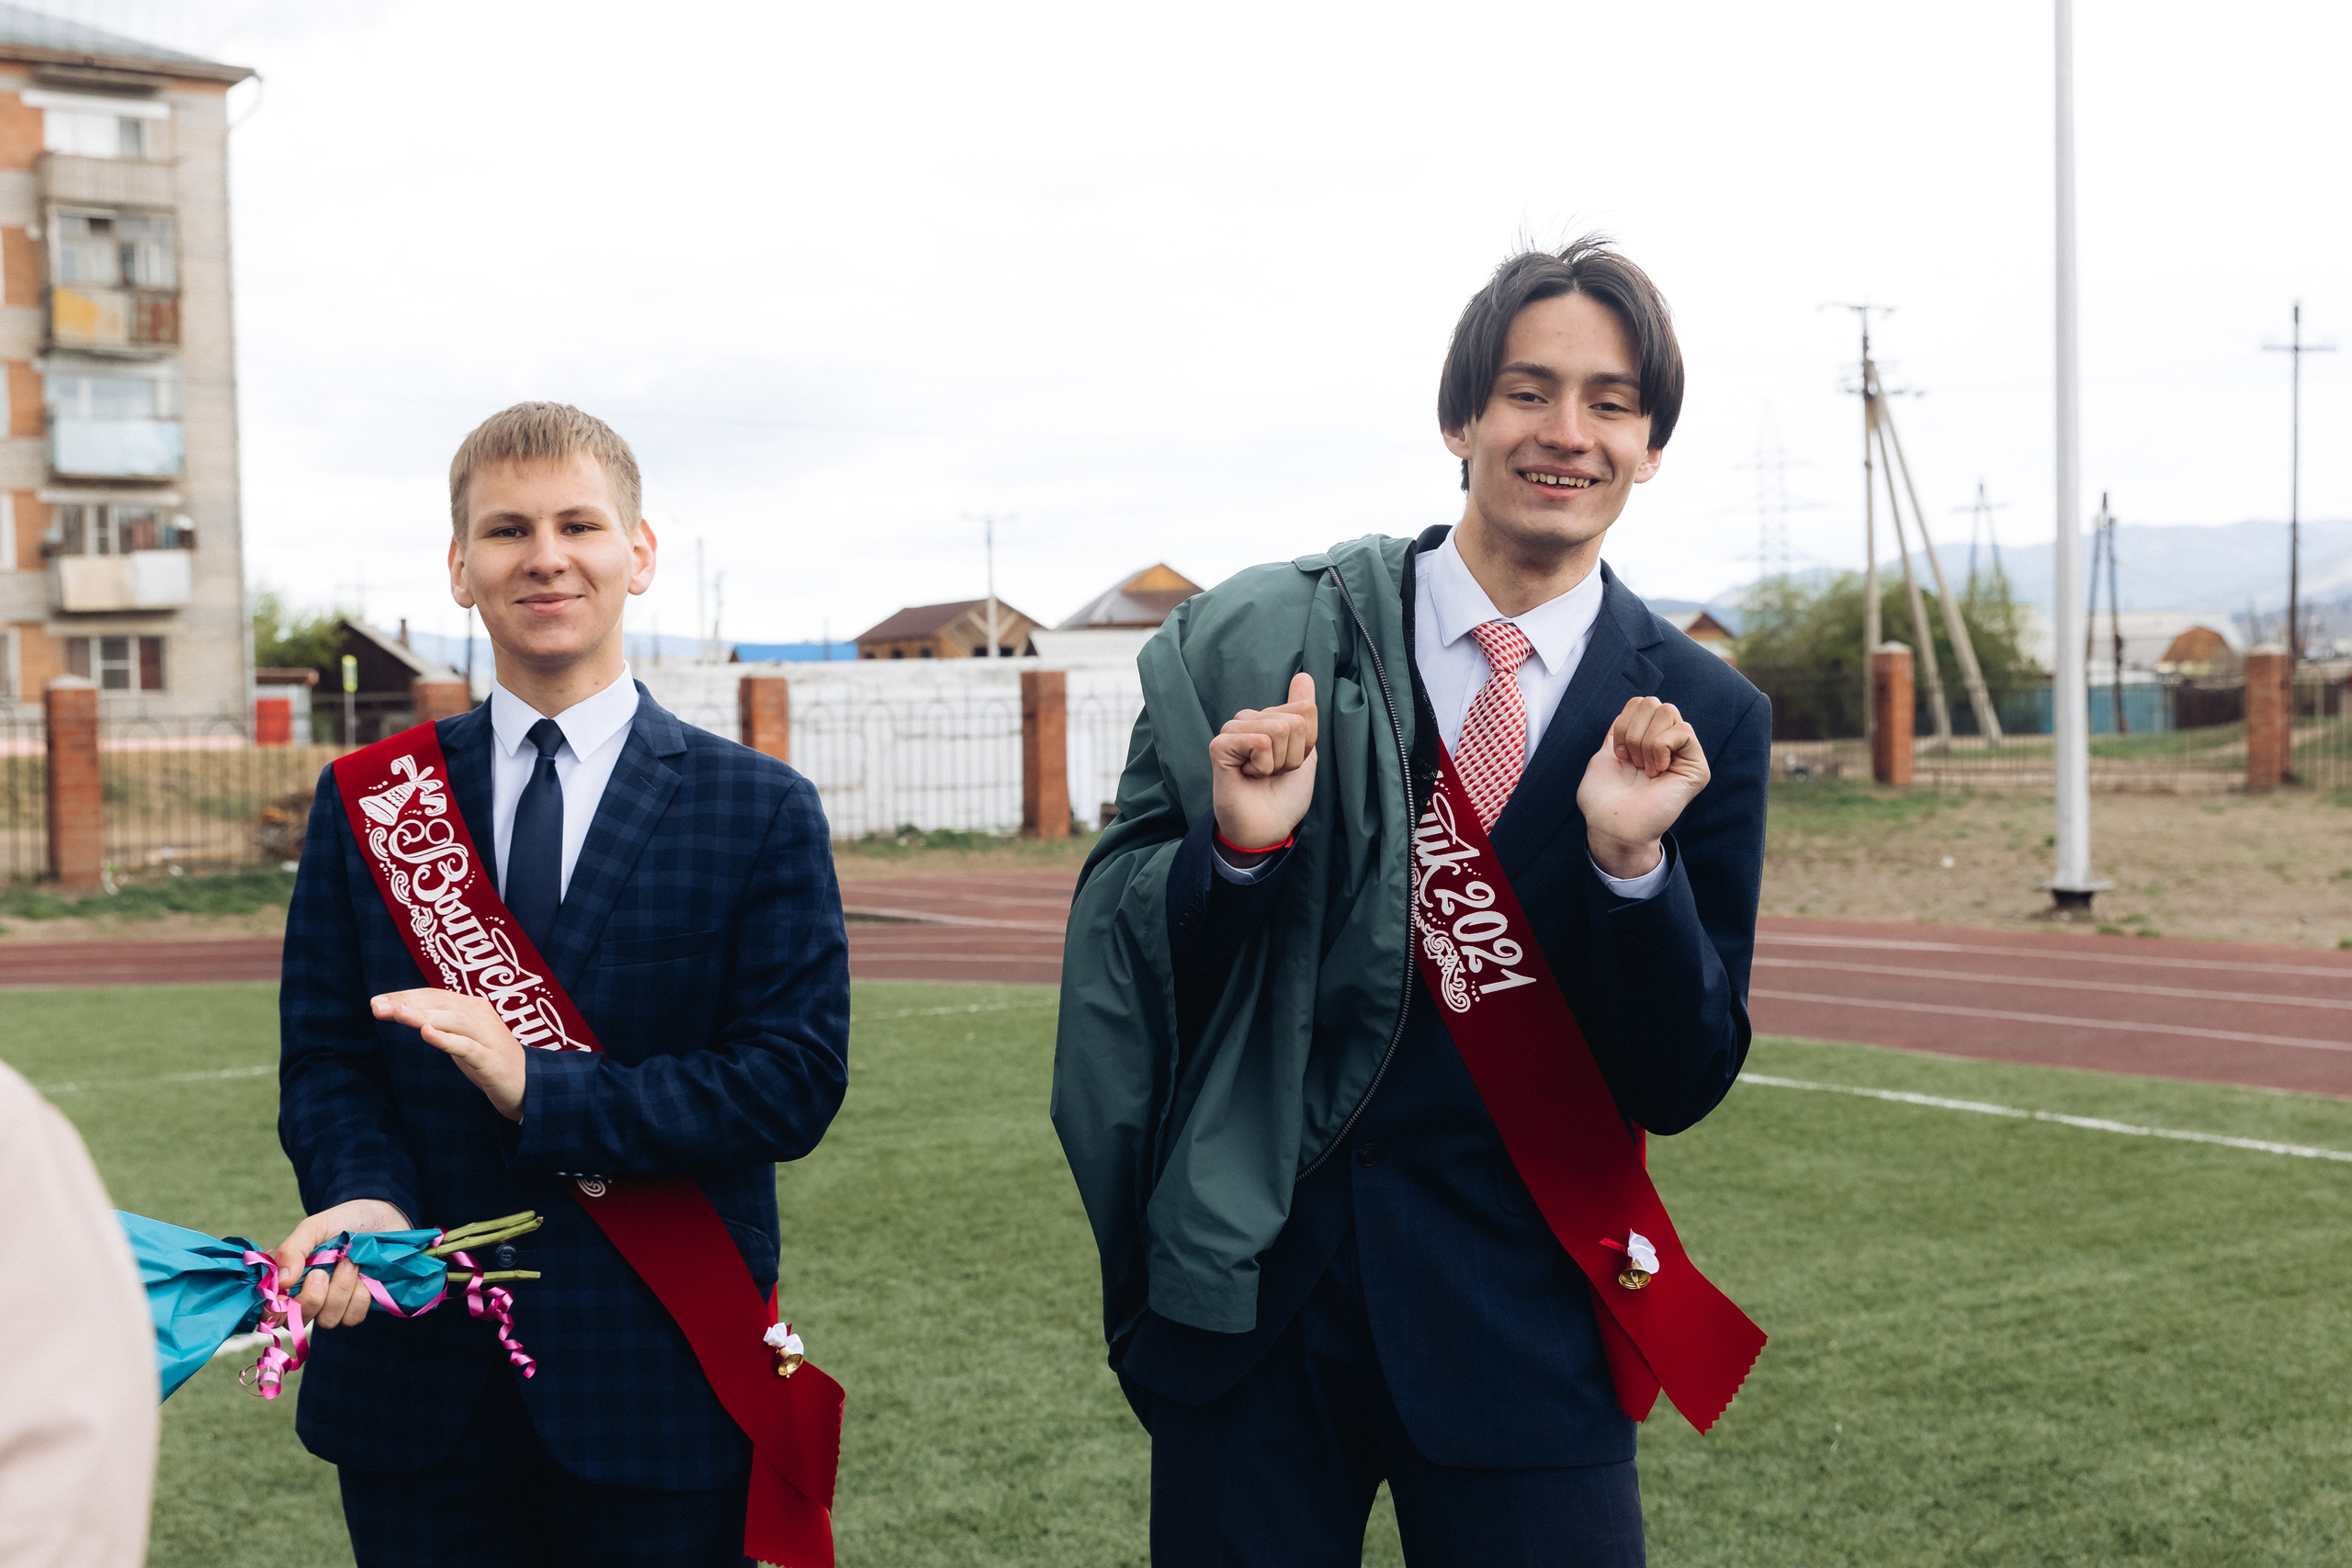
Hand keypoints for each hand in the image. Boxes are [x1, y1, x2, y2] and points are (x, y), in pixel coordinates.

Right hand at [272, 1198, 410, 1330]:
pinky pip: (353, 1317)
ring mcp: (333, 1305)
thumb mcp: (314, 1228)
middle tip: (322, 1271)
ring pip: (328, 1320)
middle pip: (299, 1320)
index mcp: (289, 1281)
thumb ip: (293, 1250)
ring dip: (341, 1289)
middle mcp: (308, 1297)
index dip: (277, 1310)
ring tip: (350, 1263)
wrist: (382, 1217)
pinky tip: (365, 1275)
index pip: (272, 1312)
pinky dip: (360, 1295)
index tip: (289, 1291)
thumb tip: (282, 1282)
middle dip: (313, 1297)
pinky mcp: (357, 1307)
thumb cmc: (343, 1221)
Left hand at [372, 988, 527, 1121]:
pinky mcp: (491, 1060)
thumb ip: (440, 1023)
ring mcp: (488, 1037)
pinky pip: (467, 1047)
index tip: (377, 1001)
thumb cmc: (488, 1059)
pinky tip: (427, 1034)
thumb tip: (405, 1011)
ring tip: (397, 1014)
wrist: (527, 1085)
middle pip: (441, 1003)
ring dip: (423, 1016)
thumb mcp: (461, 1037)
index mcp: (473, 1007)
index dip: (405, 995)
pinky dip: (447, 1039)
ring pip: (453, 1020)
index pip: (434, 995)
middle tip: (377, 1006)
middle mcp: (481, 1016)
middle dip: (407, 1003)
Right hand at [1209, 673, 1318, 861]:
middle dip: (1294, 756)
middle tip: (1274, 773)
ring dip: (1279, 763)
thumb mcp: (1304, 751)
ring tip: (1262, 775)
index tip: (1289, 764)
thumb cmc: (1283, 795)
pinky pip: (1260, 741)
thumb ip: (1304, 713)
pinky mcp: (1220, 745)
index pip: (1306, 710)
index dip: (1307, 744)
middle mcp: (1247, 720)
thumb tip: (1303, 675)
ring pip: (1280, 728)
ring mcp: (1231, 731)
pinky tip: (1248, 776)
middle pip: (1295, 720)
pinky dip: (1263, 766)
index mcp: (1267, 717)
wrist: (1266, 828)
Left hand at [1577, 696, 1708, 878]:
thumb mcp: (1605, 756)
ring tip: (1644, 769)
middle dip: (1633, 731)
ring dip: (1645, 741)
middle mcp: (1667, 745)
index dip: (1624, 723)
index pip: (1641, 703)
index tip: (1619, 754)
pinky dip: (1661, 748)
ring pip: (1669, 712)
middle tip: (1632, 762)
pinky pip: (1683, 731)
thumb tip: (1633, 709)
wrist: (1611, 826)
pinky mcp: (1697, 768)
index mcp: (1646, 741)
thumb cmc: (1603, 799)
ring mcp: (1683, 755)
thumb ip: (1621, 731)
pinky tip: (1657, 771)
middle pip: (1655, 703)